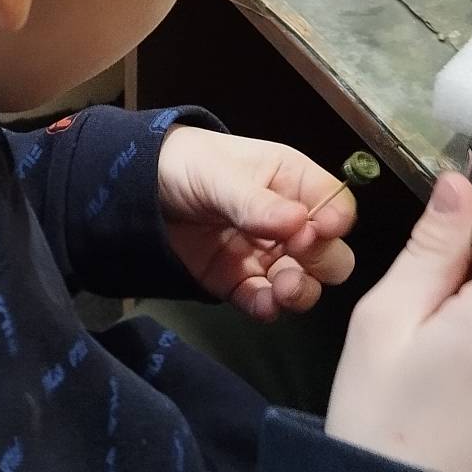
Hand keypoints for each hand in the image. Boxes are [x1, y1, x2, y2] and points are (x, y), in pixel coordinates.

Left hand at [156, 127, 358, 321]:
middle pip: (330, 252)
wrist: (136, 189)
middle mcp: (289, 222)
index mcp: (294, 181)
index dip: (335, 220)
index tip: (320, 229)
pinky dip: (268, 306)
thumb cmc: (187, 164)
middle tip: (298, 252)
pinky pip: (264, 302)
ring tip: (284, 287)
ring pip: (305, 283)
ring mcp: (265, 255)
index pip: (335, 204)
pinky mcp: (238, 283)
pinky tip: (264, 302)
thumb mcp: (220, 175)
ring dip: (302, 289)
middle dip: (322, 259)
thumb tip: (298, 222)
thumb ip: (256, 202)